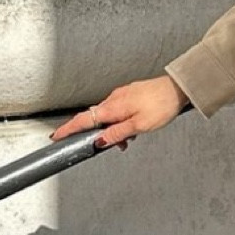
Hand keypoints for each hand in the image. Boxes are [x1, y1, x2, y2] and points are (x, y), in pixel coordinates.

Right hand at [49, 76, 187, 151]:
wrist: (178, 89)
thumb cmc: (162, 105)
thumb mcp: (139, 126)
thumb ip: (117, 134)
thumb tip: (100, 141)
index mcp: (112, 108)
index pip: (82, 120)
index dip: (68, 129)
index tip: (56, 136)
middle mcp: (113, 99)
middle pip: (95, 119)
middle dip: (99, 134)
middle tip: (113, 145)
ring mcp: (121, 95)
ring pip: (109, 116)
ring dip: (114, 129)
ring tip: (131, 138)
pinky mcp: (130, 94)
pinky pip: (118, 111)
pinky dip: (122, 121)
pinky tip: (134, 127)